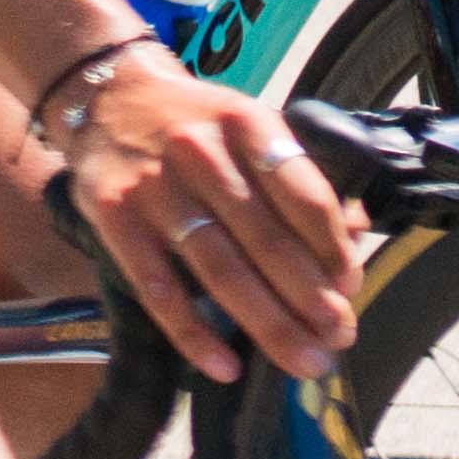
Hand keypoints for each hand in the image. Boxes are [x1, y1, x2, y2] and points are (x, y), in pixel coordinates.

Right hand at [51, 39, 356, 375]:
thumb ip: (297, 177)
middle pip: (267, 241)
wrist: (106, 93)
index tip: (351, 288)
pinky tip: (223, 365)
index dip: (334, 250)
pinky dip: (193, 332)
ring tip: (303, 359)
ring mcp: (154, 186)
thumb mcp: (249, 127)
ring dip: (267, 323)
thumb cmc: (194, 123)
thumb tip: (352, 237)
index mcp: (247, 124)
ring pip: (220, 269)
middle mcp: (202, 152)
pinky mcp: (115, 217)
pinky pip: (159, 288)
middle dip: (311, 299)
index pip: (305, 196)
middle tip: (339, 339)